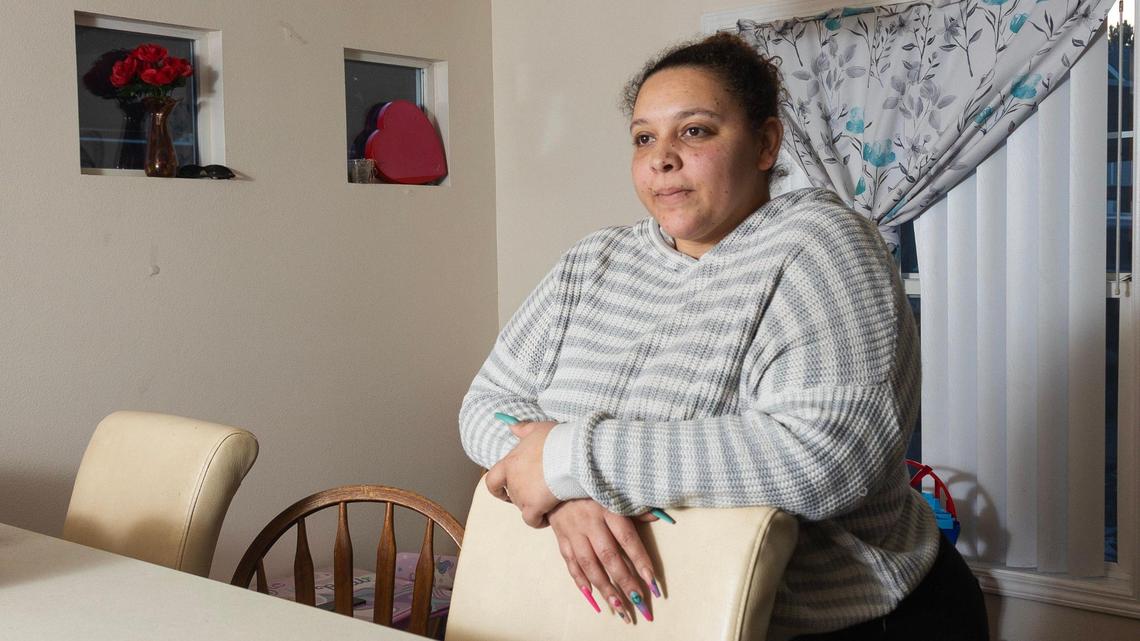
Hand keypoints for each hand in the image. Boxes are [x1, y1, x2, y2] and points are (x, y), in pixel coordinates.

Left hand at [485, 421, 559, 526]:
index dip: (497, 488)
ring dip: (533, 506)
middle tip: (539, 492)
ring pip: (523, 508)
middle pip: (512, 495)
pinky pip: (532, 520)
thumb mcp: (538, 429)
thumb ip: (523, 429)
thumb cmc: (555, 440)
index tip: (504, 492)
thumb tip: (511, 427)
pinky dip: (538, 521)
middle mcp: (512, 480)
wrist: (571, 454)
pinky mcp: (535, 507)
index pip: (492, 480)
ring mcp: (522, 495)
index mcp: (510, 462)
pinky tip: (547, 517)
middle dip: (523, 496)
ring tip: (549, 499)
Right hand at [547, 499, 659, 622]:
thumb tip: (661, 516)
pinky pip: (571, 564)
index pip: (627, 539)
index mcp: (607, 508)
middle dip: (624, 582)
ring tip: (619, 607)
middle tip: (638, 602)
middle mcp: (590, 522)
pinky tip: (592, 597)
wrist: (555, 480)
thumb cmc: (593, 488)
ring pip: (589, 565)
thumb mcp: (615, 491)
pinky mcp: (562, 539)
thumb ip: (636, 507)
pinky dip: (581, 582)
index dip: (640, 560)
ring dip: (604, 588)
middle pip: (608, 556)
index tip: (652, 582)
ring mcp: (574, 532)